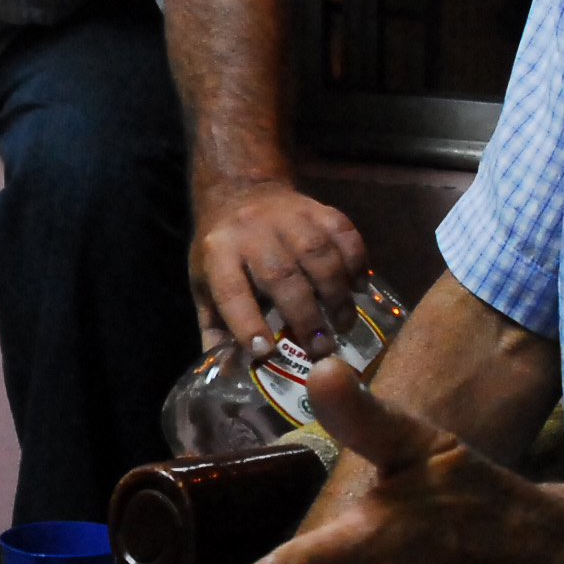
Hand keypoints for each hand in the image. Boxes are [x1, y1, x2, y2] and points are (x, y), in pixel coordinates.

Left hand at [190, 179, 368, 349]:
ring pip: (318, 255)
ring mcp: (288, 215)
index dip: (248, 323)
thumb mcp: (204, 283)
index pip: (231, 290)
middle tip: (321, 350)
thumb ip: (216, 326)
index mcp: (218, 252)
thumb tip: (230, 374)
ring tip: (343, 324)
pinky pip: (344, 233)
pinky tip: (359, 288)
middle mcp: (252, 230)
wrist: (242, 189)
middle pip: (281, 276)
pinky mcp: (318, 208)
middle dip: (304, 316)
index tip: (266, 352)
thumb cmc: (223, 249)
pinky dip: (357, 262)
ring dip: (336, 294)